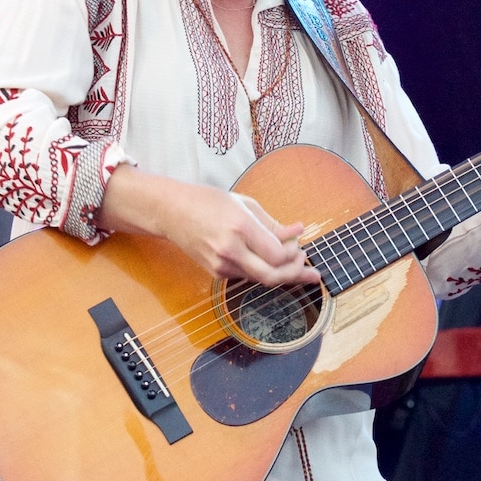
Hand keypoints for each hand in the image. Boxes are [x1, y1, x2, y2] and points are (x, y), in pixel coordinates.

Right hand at [100, 166, 320, 287]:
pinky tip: (273, 264)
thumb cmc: (208, 201)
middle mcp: (230, 249)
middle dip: (295, 274)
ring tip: (299, 268)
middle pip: (271, 276)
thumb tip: (297, 233)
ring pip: (261, 279)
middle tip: (309, 269)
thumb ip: (272, 223)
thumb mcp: (244, 203)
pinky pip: (247, 276)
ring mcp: (221, 265)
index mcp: (240, 227)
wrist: (171, 212)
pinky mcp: (216, 273)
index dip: (293, 255)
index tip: (300, 246)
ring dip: (282, 275)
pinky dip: (263, 271)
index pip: (276, 254)